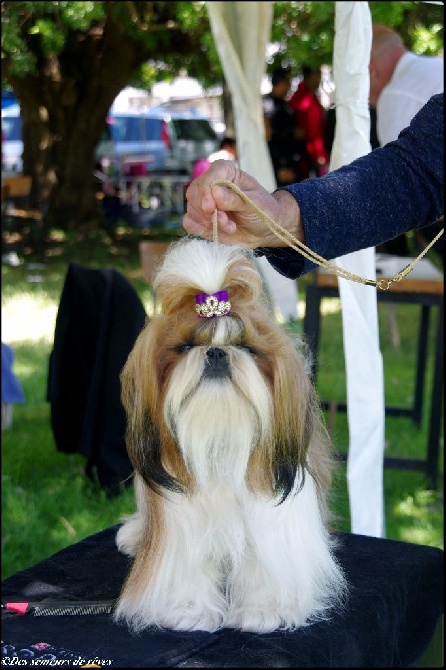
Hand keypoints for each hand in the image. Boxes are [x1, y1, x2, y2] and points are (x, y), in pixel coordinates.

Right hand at [183, 159, 302, 248]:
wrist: (264, 229)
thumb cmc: (263, 210)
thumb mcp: (254, 204)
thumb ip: (234, 199)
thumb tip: (214, 192)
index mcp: (225, 172)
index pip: (209, 176)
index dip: (206, 191)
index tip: (211, 208)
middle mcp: (211, 184)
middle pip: (194, 194)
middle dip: (208, 212)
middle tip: (226, 221)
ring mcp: (203, 202)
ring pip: (192, 210)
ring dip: (209, 223)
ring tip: (230, 227)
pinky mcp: (200, 219)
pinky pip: (189, 223)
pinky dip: (202, 229)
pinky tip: (219, 231)